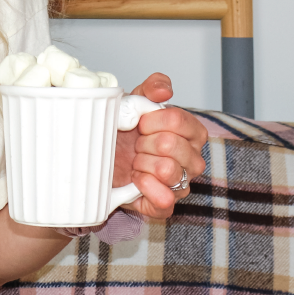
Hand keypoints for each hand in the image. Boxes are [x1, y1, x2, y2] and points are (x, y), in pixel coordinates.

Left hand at [112, 73, 207, 218]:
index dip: (151, 121)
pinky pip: (165, 200)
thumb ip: (150, 89)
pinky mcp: (165, 205)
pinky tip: (135, 180)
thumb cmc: (123, 134)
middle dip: (144, 143)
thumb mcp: (133, 104)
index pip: (177, 120)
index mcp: (191, 132)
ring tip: (135, 163)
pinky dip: (145, 188)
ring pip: (169, 171)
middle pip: (170, 145)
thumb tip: (164, 91)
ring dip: (142, 164)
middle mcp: (193, 159)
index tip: (139, 125)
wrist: (100, 162)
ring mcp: (181, 183)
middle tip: (136, 146)